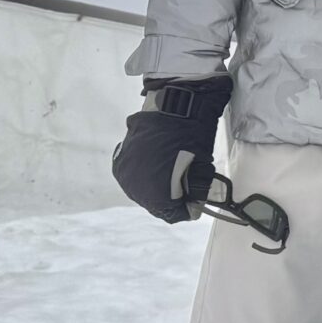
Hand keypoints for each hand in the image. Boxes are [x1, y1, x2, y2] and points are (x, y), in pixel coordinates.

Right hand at [111, 76, 232, 221]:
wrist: (175, 108)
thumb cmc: (192, 139)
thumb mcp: (201, 171)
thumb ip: (194, 192)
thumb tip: (193, 203)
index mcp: (155, 195)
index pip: (171, 214)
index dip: (185, 209)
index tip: (194, 203)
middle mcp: (135, 187)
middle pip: (154, 203)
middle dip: (170, 198)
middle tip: (184, 189)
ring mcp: (125, 172)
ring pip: (142, 188)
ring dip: (156, 185)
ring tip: (172, 174)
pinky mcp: (120, 157)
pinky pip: (134, 172)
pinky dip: (145, 171)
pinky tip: (157, 163)